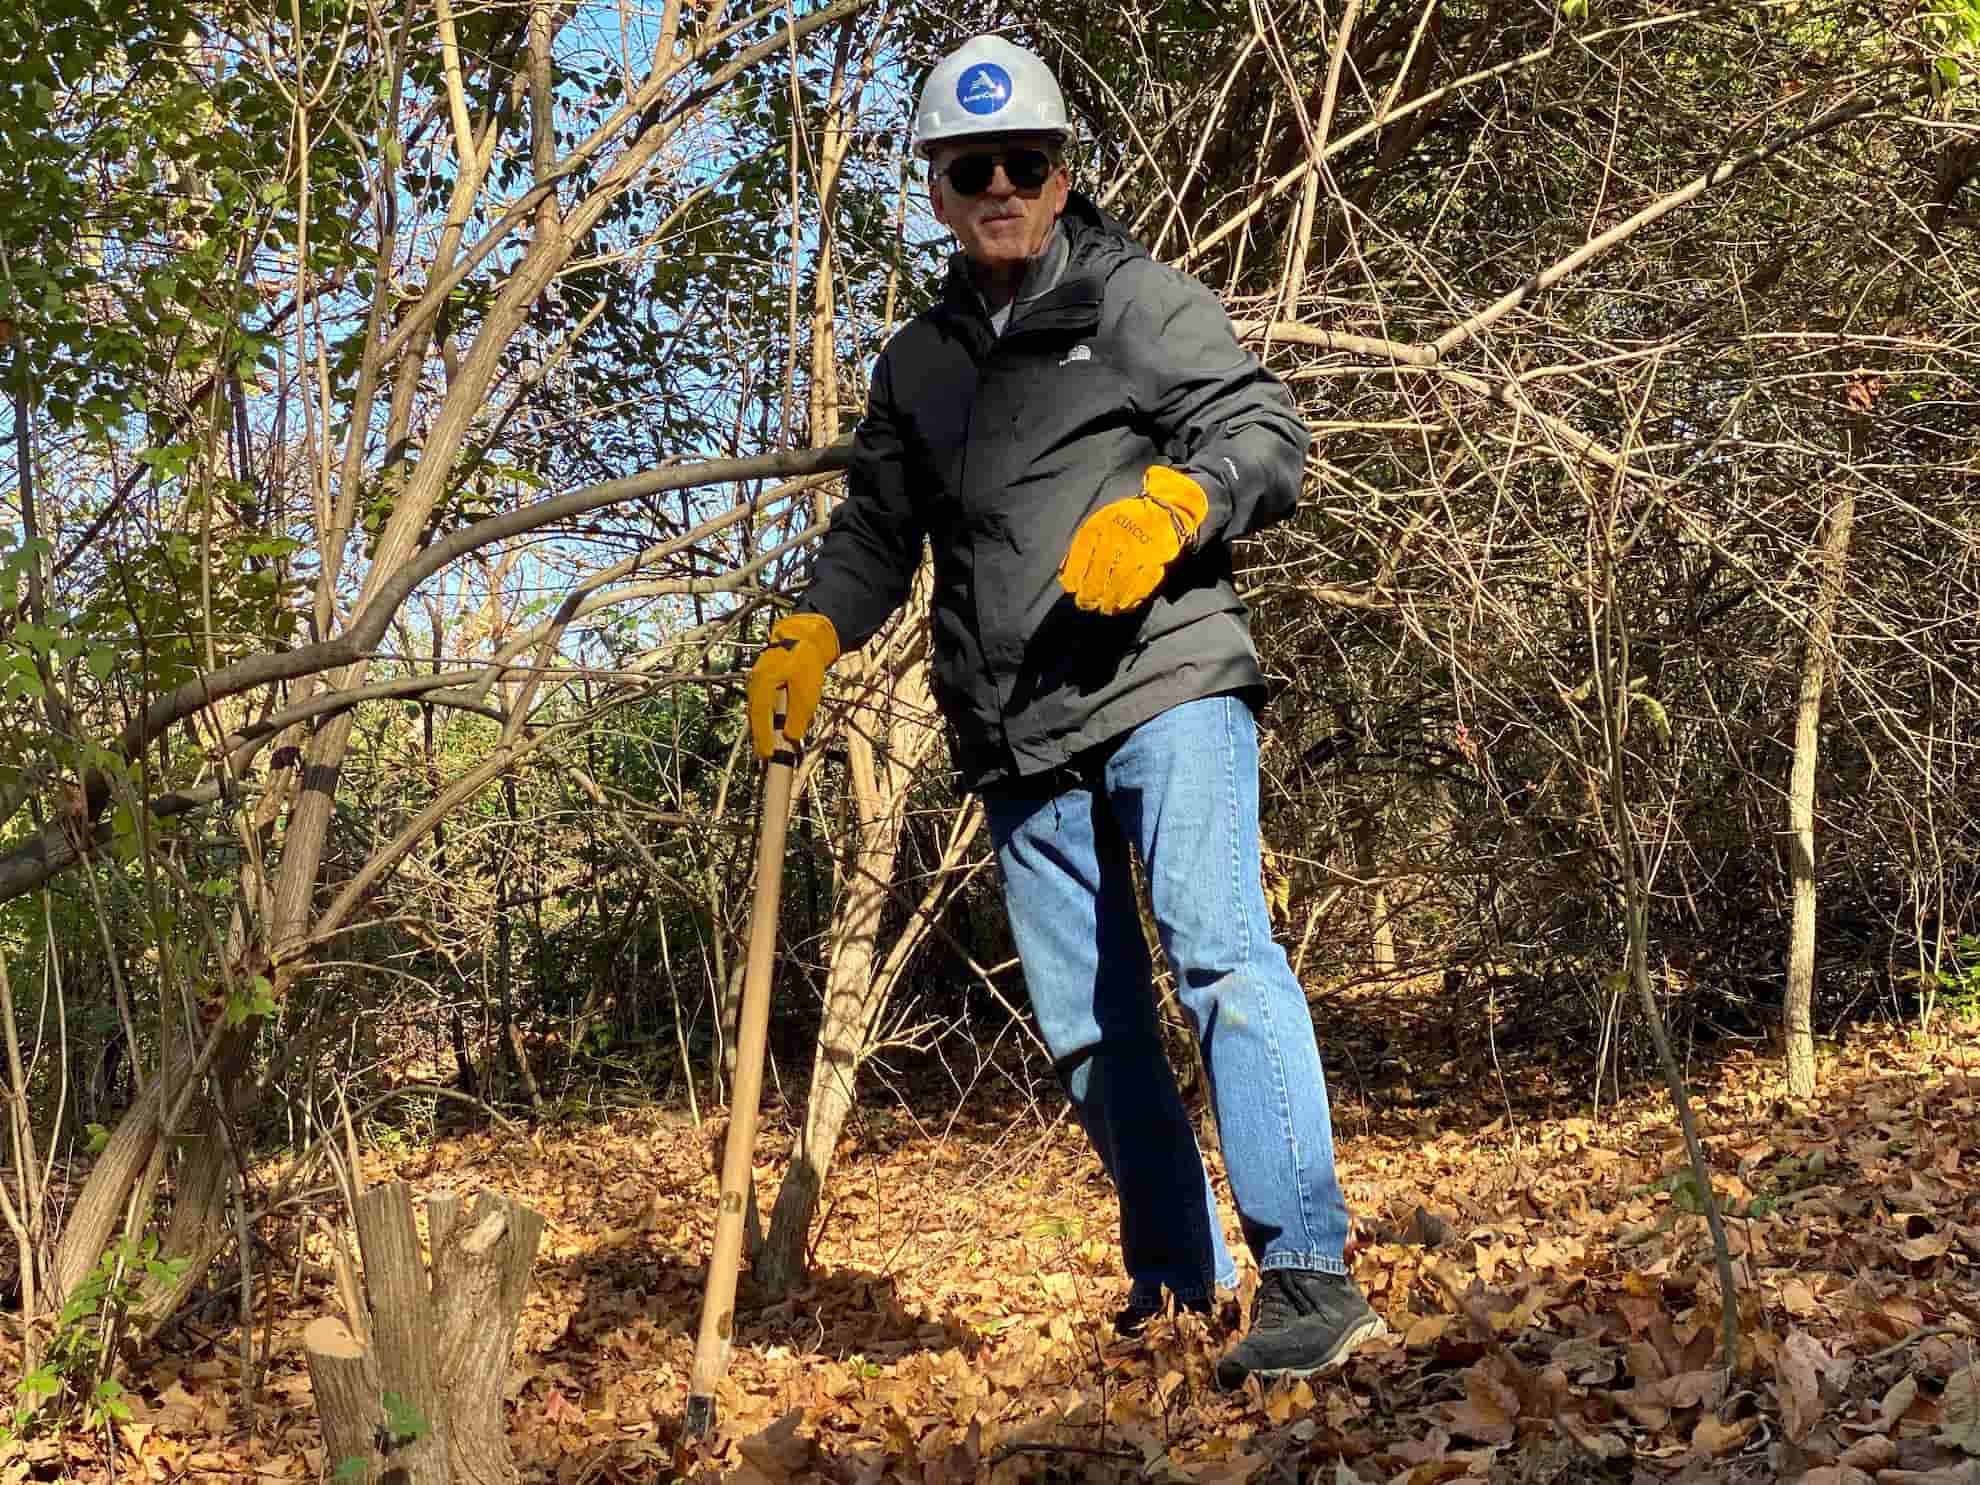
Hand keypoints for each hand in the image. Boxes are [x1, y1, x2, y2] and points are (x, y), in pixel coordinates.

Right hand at [746, 613, 839, 758]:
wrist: (805, 635)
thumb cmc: (806, 658)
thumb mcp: (807, 687)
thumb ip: (799, 712)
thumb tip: (792, 736)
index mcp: (762, 683)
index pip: (761, 718)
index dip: (764, 738)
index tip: (769, 756)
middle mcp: (755, 684)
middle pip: (756, 717)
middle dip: (761, 737)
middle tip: (767, 757)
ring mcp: (758, 682)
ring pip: (759, 711)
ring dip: (764, 729)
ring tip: (769, 747)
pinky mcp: (766, 683)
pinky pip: (764, 705)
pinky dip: (768, 719)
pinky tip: (774, 728)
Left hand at [1057, 466, 1208, 614]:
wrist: (1163, 512)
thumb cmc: (1124, 522)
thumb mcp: (1099, 524)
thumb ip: (1082, 548)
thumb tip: (1065, 580)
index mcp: (1103, 524)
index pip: (1083, 553)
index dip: (1074, 574)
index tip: (1071, 588)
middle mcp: (1120, 536)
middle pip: (1100, 571)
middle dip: (1090, 592)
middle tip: (1085, 604)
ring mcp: (1139, 549)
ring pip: (1121, 581)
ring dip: (1110, 600)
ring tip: (1104, 608)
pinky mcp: (1156, 560)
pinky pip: (1142, 584)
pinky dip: (1131, 599)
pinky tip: (1123, 606)